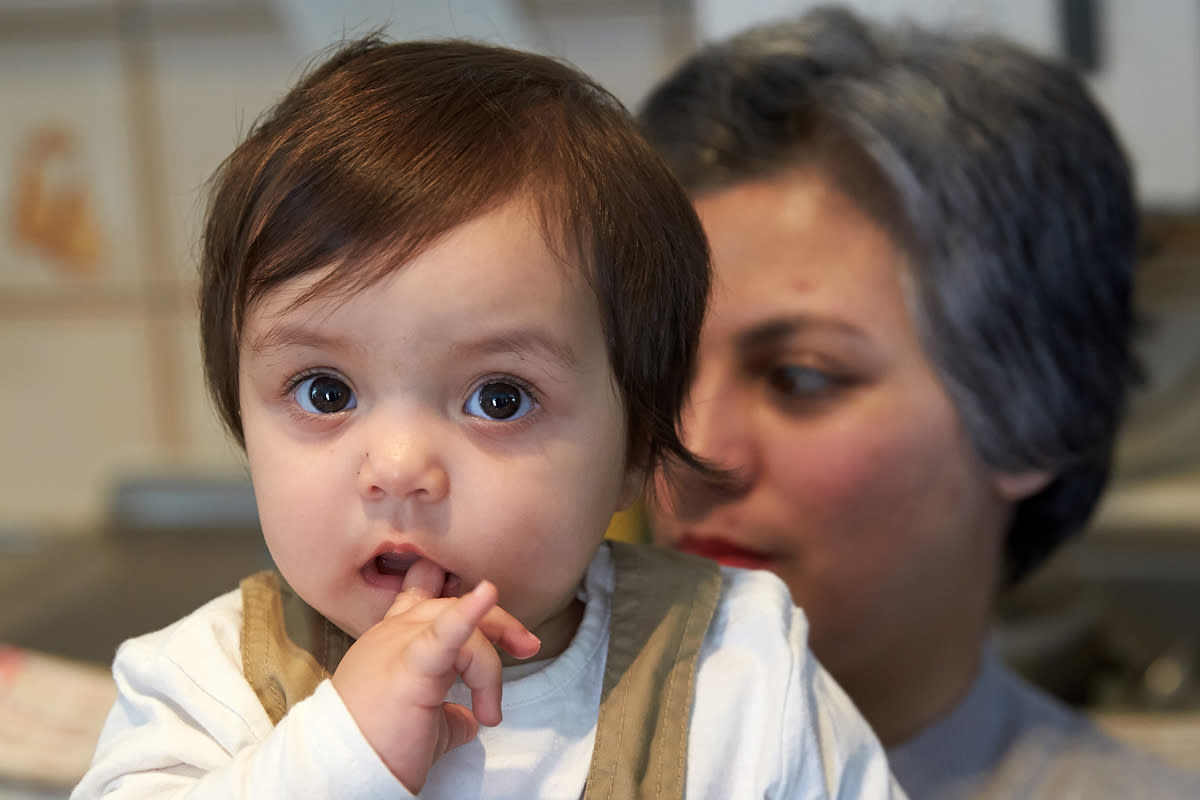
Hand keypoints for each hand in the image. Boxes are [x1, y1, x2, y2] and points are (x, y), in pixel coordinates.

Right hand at [331, 560, 540, 792]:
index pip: (429, 597)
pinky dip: (468, 614)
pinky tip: (486, 595)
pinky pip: (443, 633)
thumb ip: (449, 708)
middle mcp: (395, 631)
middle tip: (527, 646)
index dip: (459, 595)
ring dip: (489, 661)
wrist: (346, 771)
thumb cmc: (379, 747)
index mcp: (395, 638)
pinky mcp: (412, 665)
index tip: (489, 603)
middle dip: (497, 623)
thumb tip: (472, 717)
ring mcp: (400, 642)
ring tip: (491, 708)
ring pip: (461, 627)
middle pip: (454, 605)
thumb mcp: (423, 721)